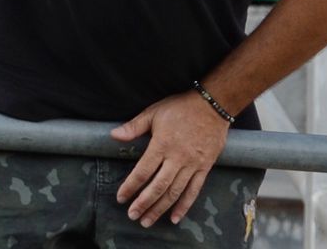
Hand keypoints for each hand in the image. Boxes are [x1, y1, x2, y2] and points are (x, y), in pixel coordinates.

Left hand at [110, 90, 229, 227]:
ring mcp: (192, 164)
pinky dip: (184, 206)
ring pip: (174, 192)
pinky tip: (175, 218)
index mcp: (162, 143)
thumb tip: (113, 135)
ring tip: (147, 220)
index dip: (130, 186)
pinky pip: (194, 191)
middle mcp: (177, 157)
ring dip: (160, 209)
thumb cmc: (181, 107)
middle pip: (158, 186)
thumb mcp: (155, 112)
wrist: (212, 105)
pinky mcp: (204, 167)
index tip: (121, 197)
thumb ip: (134, 126)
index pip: (143, 171)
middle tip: (132, 215)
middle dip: (143, 203)